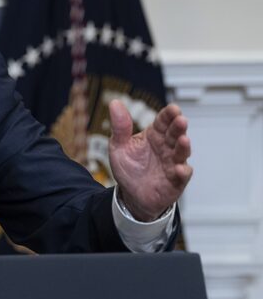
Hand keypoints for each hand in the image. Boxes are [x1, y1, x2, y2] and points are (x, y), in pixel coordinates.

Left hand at [108, 101, 191, 221]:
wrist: (132, 195)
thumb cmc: (129, 168)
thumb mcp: (118, 146)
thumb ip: (120, 126)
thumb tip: (115, 103)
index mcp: (153, 135)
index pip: (163, 121)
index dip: (169, 115)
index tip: (174, 109)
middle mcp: (166, 147)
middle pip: (175, 134)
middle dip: (179, 127)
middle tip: (181, 120)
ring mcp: (173, 163)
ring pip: (181, 153)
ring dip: (184, 146)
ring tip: (183, 140)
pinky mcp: (176, 181)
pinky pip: (182, 176)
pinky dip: (182, 172)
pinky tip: (180, 168)